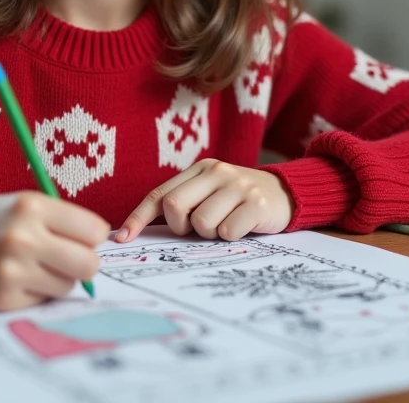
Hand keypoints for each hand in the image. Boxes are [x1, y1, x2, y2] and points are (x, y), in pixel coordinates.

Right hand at [0, 191, 109, 310]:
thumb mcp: (24, 204)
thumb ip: (62, 219)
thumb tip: (104, 242)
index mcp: (31, 206)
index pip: (94, 230)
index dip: (91, 237)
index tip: (81, 238)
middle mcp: (23, 238)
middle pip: (89, 264)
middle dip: (85, 263)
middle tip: (69, 258)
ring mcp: (13, 271)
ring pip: (68, 285)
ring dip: (59, 278)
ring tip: (34, 265)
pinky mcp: (4, 297)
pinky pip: (43, 299)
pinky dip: (36, 291)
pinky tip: (16, 278)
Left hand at [115, 159, 293, 242]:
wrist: (286, 194)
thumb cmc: (237, 201)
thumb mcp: (210, 194)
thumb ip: (182, 204)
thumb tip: (136, 232)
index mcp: (199, 169)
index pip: (160, 194)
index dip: (138, 217)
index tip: (122, 239)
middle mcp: (216, 172)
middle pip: (174, 206)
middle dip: (181, 226)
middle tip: (198, 230)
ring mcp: (237, 186)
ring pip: (201, 223)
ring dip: (209, 234)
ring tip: (226, 225)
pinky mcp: (256, 203)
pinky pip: (227, 232)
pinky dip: (231, 237)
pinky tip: (243, 227)